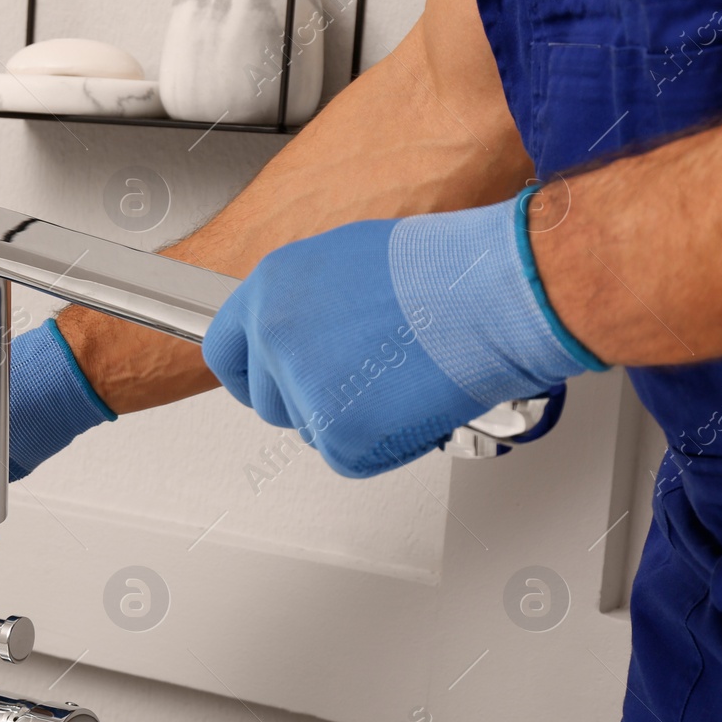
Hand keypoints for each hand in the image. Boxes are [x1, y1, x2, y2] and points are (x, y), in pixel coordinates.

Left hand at [201, 189, 604, 477]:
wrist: (496, 292)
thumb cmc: (445, 270)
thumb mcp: (348, 262)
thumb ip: (309, 304)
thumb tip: (305, 332)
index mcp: (271, 288)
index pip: (225, 351)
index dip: (251, 374)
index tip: (269, 383)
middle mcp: (274, 334)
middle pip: (268, 401)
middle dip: (310, 402)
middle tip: (364, 382)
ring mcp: (301, 384)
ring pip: (311, 430)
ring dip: (351, 420)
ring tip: (400, 377)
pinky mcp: (339, 430)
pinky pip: (349, 458)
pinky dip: (383, 445)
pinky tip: (412, 402)